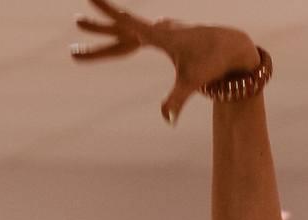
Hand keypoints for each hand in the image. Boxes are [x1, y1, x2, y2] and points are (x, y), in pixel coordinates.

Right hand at [71, 0, 258, 124]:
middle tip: (76, 21)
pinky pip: (135, 36)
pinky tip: (114, 35)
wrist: (231, 47)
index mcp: (159, 35)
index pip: (127, 22)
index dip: (107, 12)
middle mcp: (158, 29)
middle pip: (120, 29)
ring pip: (125, 32)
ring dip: (103, 31)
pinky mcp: (164, 37)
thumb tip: (167, 120)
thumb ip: (176, 100)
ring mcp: (160, 32)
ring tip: (79, 25)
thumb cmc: (212, 63)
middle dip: (97, 28)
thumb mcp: (192, 82)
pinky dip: (120, 37)